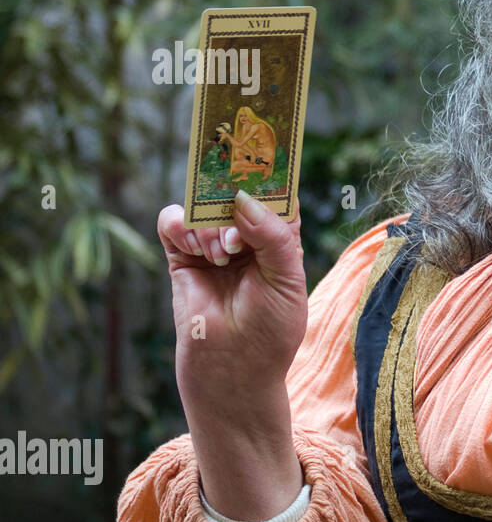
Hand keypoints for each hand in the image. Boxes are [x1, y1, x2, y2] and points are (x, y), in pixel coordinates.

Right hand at [156, 191, 307, 518]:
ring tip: (225, 253)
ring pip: (205, 206)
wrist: (233, 371)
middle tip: (238, 210)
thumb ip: (273, 236)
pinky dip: (182, 227)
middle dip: (237, 196)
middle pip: (237, 192)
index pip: (277, 194)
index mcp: (281, 239)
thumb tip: (244, 198)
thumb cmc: (270, 331)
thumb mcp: (286, 281)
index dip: (272, 173)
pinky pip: (174, 223)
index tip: (264, 150)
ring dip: (213, 223)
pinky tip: (200, 251)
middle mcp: (247, 236)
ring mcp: (214, 245)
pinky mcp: (182, 258)